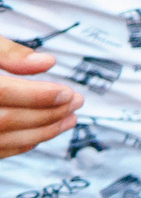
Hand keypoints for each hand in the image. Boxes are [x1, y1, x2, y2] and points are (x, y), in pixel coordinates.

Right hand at [0, 41, 78, 157]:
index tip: (68, 92)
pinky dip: (17, 145)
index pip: (1, 92)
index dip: (38, 95)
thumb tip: (46, 63)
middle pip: (3, 120)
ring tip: (69, 120)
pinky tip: (39, 135)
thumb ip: (6, 52)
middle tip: (77, 105)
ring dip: (39, 133)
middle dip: (46, 115)